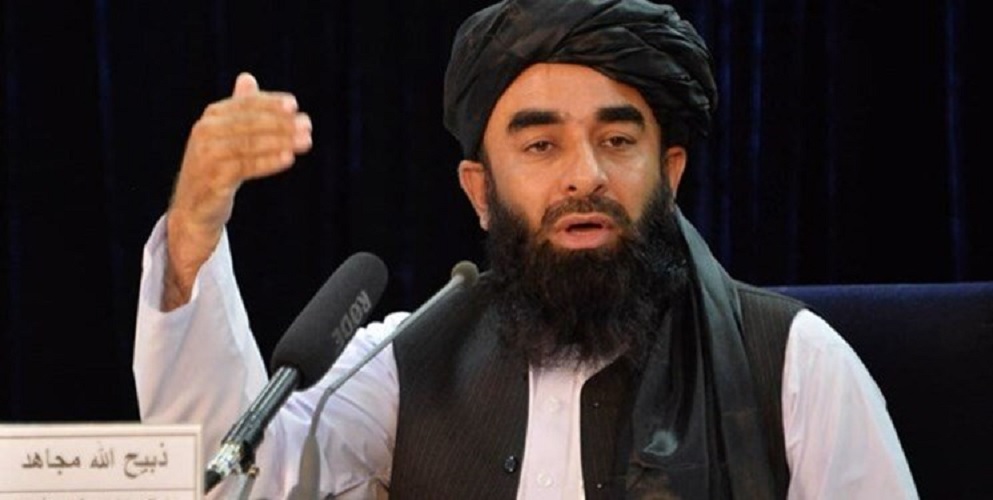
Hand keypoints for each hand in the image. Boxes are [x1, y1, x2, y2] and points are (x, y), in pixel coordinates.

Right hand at [162, 72, 312, 309]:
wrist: (193, 209)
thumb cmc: (215, 168)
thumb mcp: (225, 136)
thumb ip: (239, 109)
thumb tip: (247, 78)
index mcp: (211, 117)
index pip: (245, 104)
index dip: (270, 104)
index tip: (295, 106)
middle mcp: (205, 132)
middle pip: (250, 123)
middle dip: (281, 123)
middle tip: (307, 126)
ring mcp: (207, 156)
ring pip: (249, 144)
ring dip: (280, 141)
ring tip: (305, 141)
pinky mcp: (213, 179)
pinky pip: (245, 167)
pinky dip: (268, 162)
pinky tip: (288, 159)